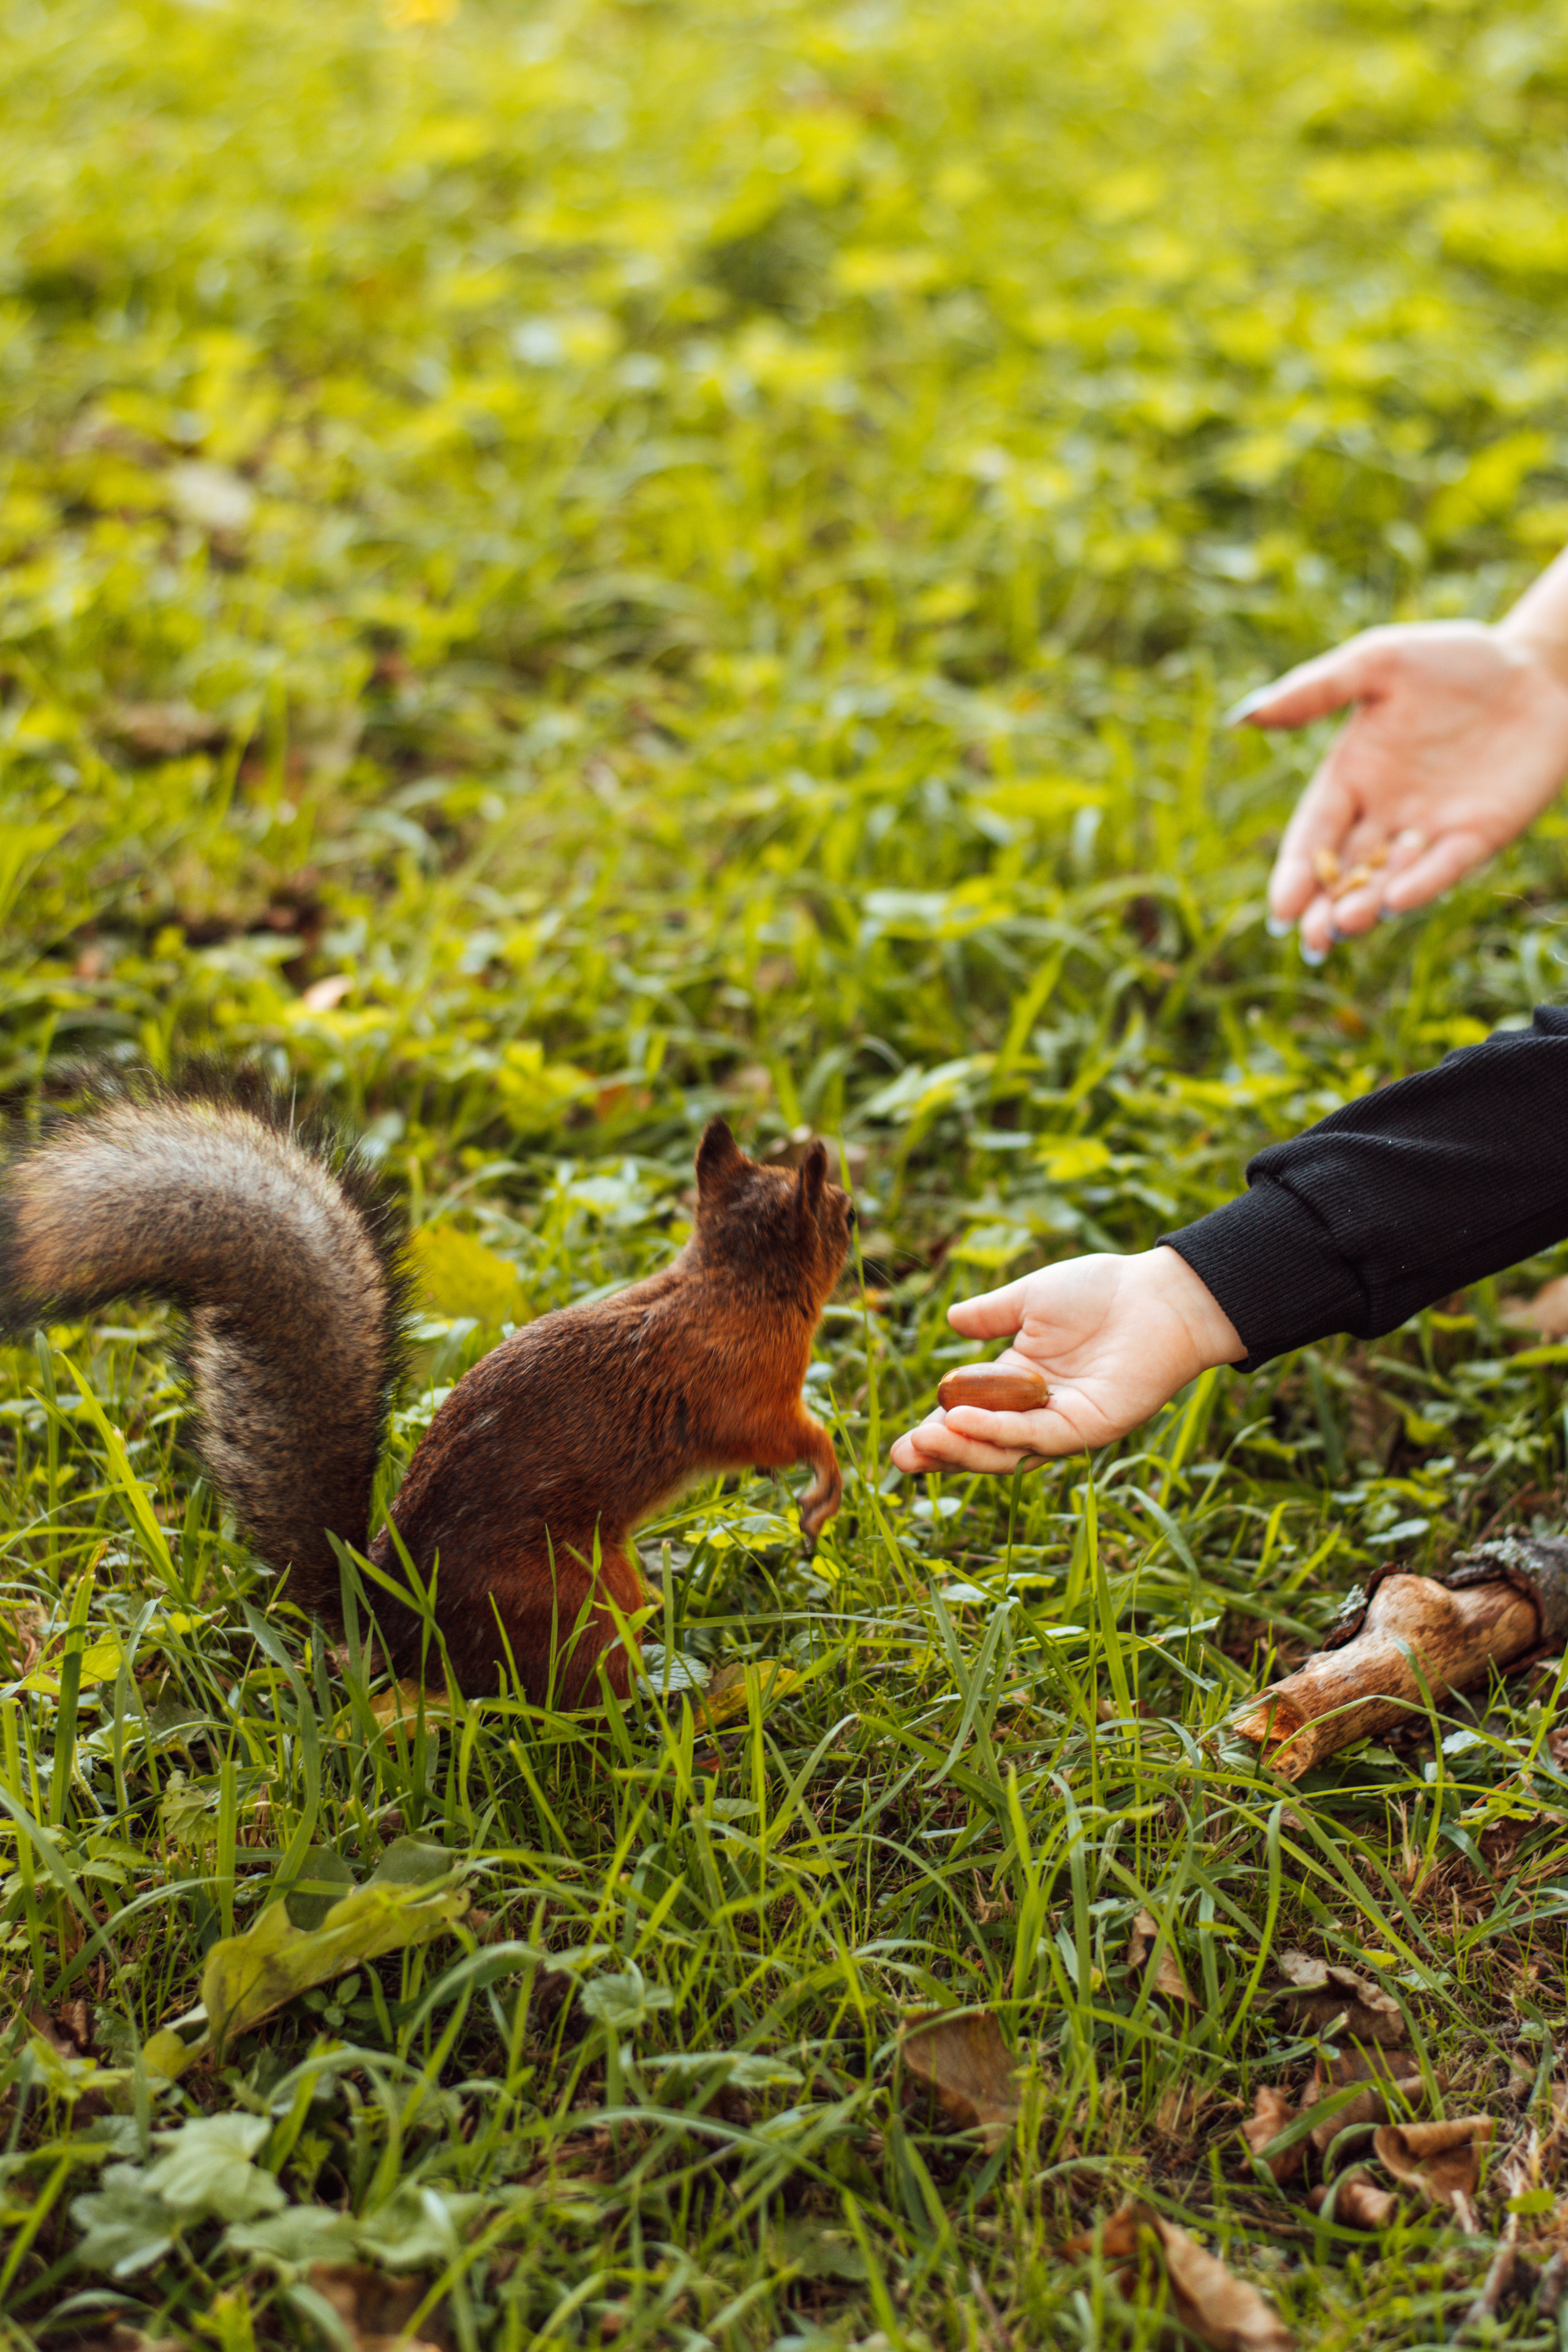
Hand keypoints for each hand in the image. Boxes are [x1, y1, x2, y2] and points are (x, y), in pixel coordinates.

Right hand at [889, 1247, 1244, 1475]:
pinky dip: (999, 1433)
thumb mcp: (1031, 1298)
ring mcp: (1062, 1425)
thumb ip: (992, 1312)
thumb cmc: (1099, 1291)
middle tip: (903, 1457)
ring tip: (924, 1438)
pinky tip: (965, 1420)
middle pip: (981, 1448)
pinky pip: (1037, 1438)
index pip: (967, 1420)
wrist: (1156, 1293)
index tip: (900, 1449)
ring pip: (1006, 1453)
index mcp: (1015, 1385)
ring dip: (963, 1449)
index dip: (935, 1435)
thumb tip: (952, 1319)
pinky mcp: (1088, 1428)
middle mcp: (1035, 1413)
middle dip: (942, 1456)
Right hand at [1234, 621, 1567, 956]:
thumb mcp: (1379, 662)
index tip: (1281, 908)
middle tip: (1311, 939)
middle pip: (1345, 872)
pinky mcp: (1479, 834)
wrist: (1537, 666)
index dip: (1295, 873)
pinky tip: (1398, 899)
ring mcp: (1432, 829)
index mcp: (1351, 778)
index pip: (1313, 836)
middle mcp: (1385, 814)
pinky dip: (1422, 883)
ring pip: (1390, 879)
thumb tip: (1244, 714)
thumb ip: (1317, 689)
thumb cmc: (1453, 659)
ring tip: (1346, 926)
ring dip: (1366, 906)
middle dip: (1325, 908)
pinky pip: (1446, 865)